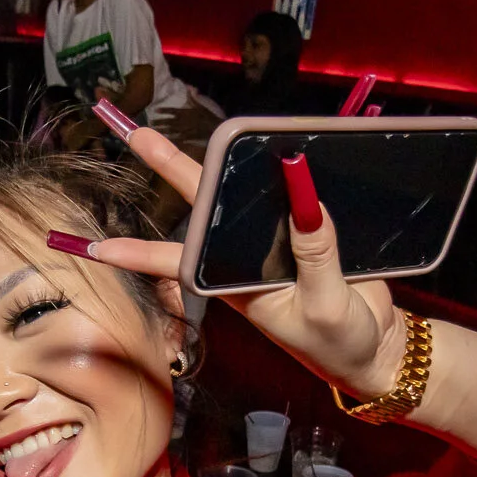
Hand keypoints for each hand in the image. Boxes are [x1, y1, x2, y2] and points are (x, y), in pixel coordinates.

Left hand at [79, 120, 404, 398]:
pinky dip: (289, 174)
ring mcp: (279, 246)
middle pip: (205, 208)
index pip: (181, 264)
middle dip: (173, 169)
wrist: (378, 351)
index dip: (140, 254)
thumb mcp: (324, 303)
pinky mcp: (310, 236)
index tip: (98, 247)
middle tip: (137, 134)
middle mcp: (250, 262)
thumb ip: (314, 250)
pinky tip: (286, 146)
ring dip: (230, 163)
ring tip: (215, 125)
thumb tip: (300, 190)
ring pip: (245, 198)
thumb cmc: (339, 343)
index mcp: (240, 287)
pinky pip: (293, 200)